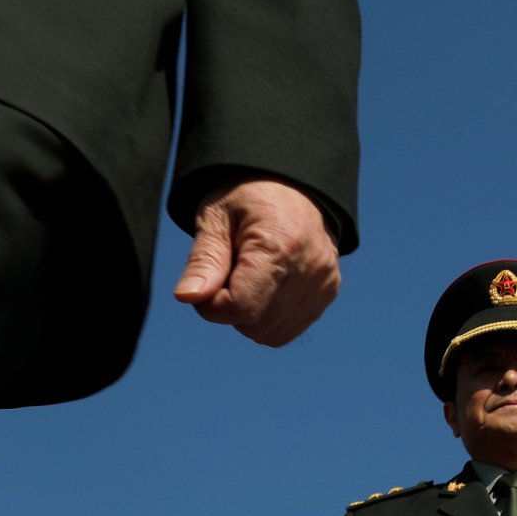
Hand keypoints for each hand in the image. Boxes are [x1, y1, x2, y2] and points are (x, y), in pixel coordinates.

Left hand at [171, 177, 339, 345]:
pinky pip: (288, 328)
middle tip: (227, 272)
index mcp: (280, 246)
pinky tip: (265, 286)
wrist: (291, 181)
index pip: (240, 308)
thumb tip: (187, 297)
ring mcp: (324, 282)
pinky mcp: (328, 291)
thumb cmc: (247, 195)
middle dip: (230, 308)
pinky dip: (269, 317)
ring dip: (249, 316)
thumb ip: (203, 261)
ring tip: (247, 277)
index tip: (207, 278)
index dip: (211, 304)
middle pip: (255, 325)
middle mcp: (310, 268)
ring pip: (270, 333)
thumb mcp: (216, 217)